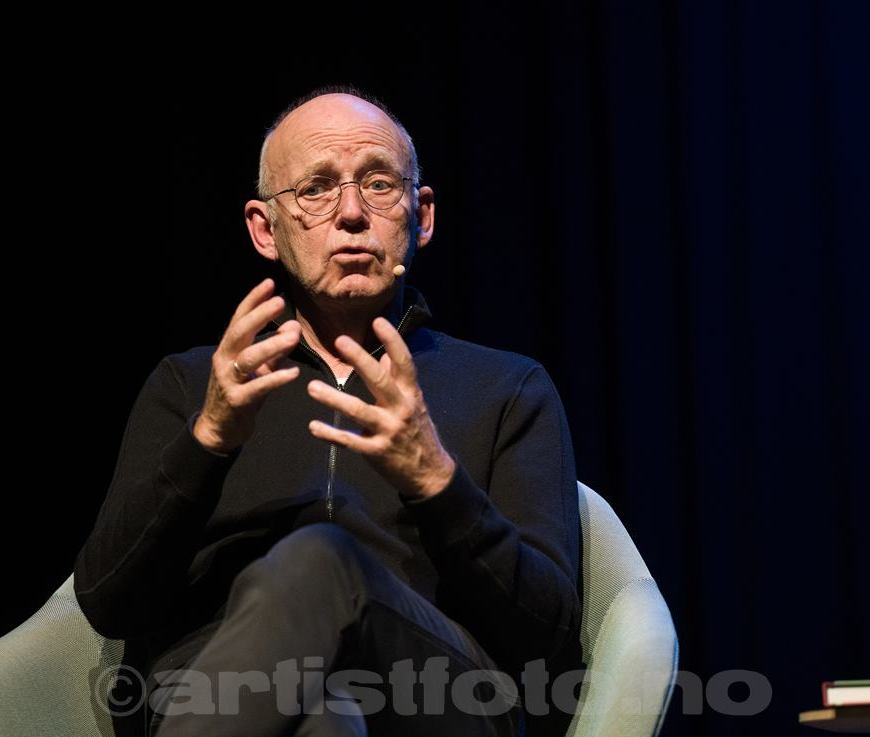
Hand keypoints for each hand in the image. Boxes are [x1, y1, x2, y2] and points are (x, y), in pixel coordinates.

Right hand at [194, 279, 300, 452]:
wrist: (219, 429)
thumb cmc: (241, 393)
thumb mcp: (257, 368)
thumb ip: (274, 350)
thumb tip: (293, 326)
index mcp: (228, 349)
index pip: (239, 319)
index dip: (253, 300)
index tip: (269, 283)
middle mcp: (224, 360)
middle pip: (240, 332)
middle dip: (260, 315)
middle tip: (280, 301)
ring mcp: (228, 381)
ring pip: (248, 358)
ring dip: (272, 345)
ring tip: (294, 334)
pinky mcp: (237, 401)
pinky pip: (258, 387)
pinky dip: (276, 378)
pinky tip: (294, 372)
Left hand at [306, 317, 455, 498]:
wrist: (430, 473)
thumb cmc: (418, 432)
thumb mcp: (414, 403)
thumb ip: (398, 380)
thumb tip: (384, 356)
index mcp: (411, 393)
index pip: (404, 362)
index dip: (393, 341)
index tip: (378, 321)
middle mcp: (401, 408)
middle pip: (380, 380)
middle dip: (360, 360)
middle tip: (340, 341)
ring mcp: (389, 431)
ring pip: (359, 411)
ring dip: (334, 399)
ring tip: (311, 387)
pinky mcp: (376, 451)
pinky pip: (351, 441)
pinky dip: (331, 434)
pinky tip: (314, 426)